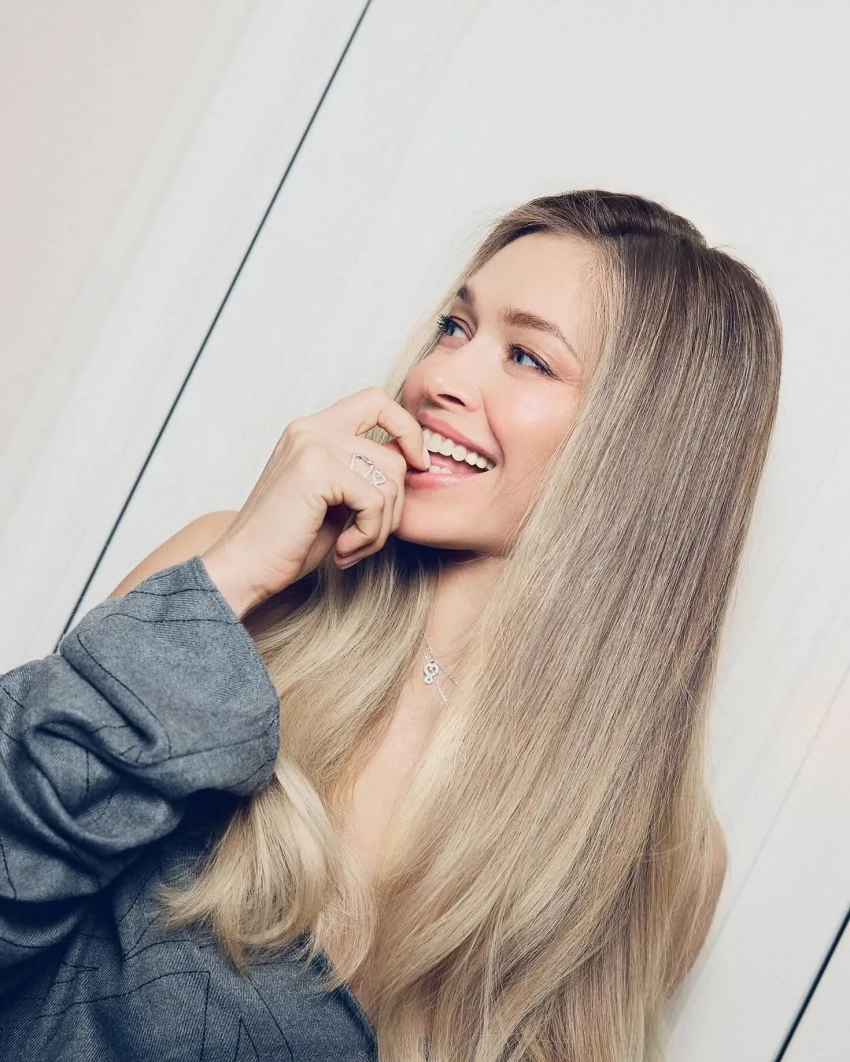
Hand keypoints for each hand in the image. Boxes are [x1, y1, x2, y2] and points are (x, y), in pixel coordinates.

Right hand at [200, 386, 429, 616]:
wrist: (244, 569)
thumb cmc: (288, 543)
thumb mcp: (335, 499)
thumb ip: (365, 474)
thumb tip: (418, 463)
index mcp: (313, 430)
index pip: (376, 401)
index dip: (407, 429)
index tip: (418, 465)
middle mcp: (311, 429)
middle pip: (393, 456)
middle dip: (393, 508)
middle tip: (364, 539)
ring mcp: (312, 445)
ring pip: (390, 481)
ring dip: (380, 527)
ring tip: (351, 547)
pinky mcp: (315, 469)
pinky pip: (375, 501)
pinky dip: (368, 535)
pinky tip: (343, 550)